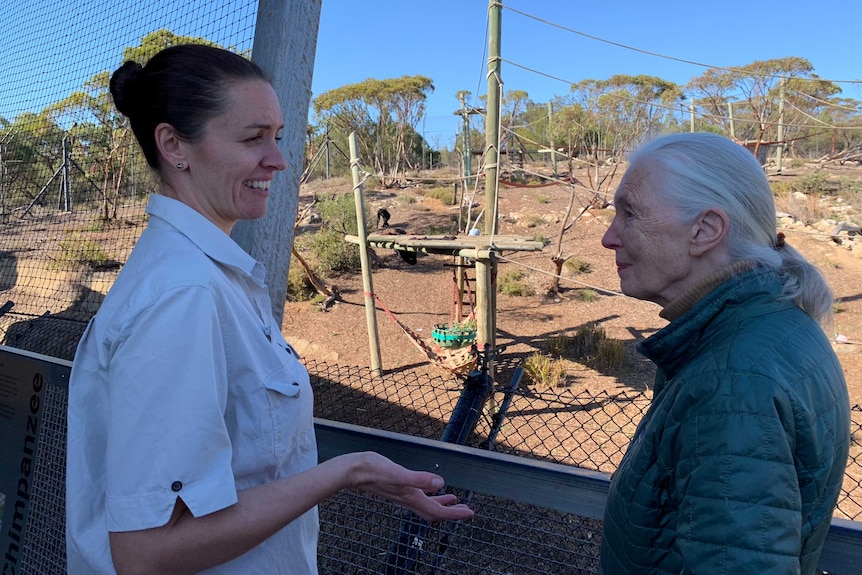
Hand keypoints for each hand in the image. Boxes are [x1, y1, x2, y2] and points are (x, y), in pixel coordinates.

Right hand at [344, 452, 474, 522]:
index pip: (437, 511)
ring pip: (426, 505)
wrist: (352, 471)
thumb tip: (440, 483)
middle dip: (452, 513)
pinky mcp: (397, 488)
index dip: (455, 514)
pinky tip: (431, 488)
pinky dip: (429, 496)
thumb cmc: (371, 470)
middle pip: (434, 512)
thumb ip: (418, 478)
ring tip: (454, 500)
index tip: (470, 513)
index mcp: (410, 497)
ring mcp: (402, 495)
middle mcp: (407, 499)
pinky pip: (418, 497)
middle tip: (467, 511)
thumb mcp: (397, 472)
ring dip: (442, 505)